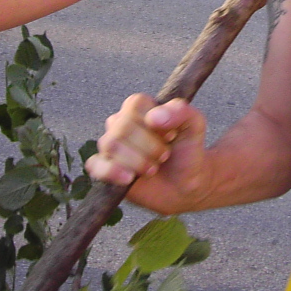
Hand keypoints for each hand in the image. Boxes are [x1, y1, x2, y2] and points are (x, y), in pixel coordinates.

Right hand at [86, 95, 210, 213]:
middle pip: (122, 128)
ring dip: (137, 161)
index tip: (171, 136)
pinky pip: (94, 165)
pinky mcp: (105, 169)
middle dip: (149, 146)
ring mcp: (112, 147)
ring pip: (110, 145)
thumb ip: (182, 112)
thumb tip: (153, 117)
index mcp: (141, 109)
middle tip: (164, 156)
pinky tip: (130, 178)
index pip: (134, 105)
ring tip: (153, 169)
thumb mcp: (195, 126)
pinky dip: (112, 171)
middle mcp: (122, 124)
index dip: (154, 123)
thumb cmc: (188, 151)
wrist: (186, 185)